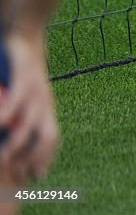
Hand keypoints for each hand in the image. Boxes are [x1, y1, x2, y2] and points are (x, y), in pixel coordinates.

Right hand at [0, 30, 59, 180]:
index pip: (51, 139)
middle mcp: (44, 101)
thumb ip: (19, 118)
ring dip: (18, 141)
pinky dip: (8, 113)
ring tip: (2, 156)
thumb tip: (10, 136)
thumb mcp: (24, 96)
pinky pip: (18, 98)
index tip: (34, 178)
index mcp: (46, 108)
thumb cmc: (21, 70)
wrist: (26, 36)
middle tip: (15, 173)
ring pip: (31, 120)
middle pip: (47, 135)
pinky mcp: (24, 75)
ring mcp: (36, 89)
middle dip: (33, 157)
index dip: (44, 159)